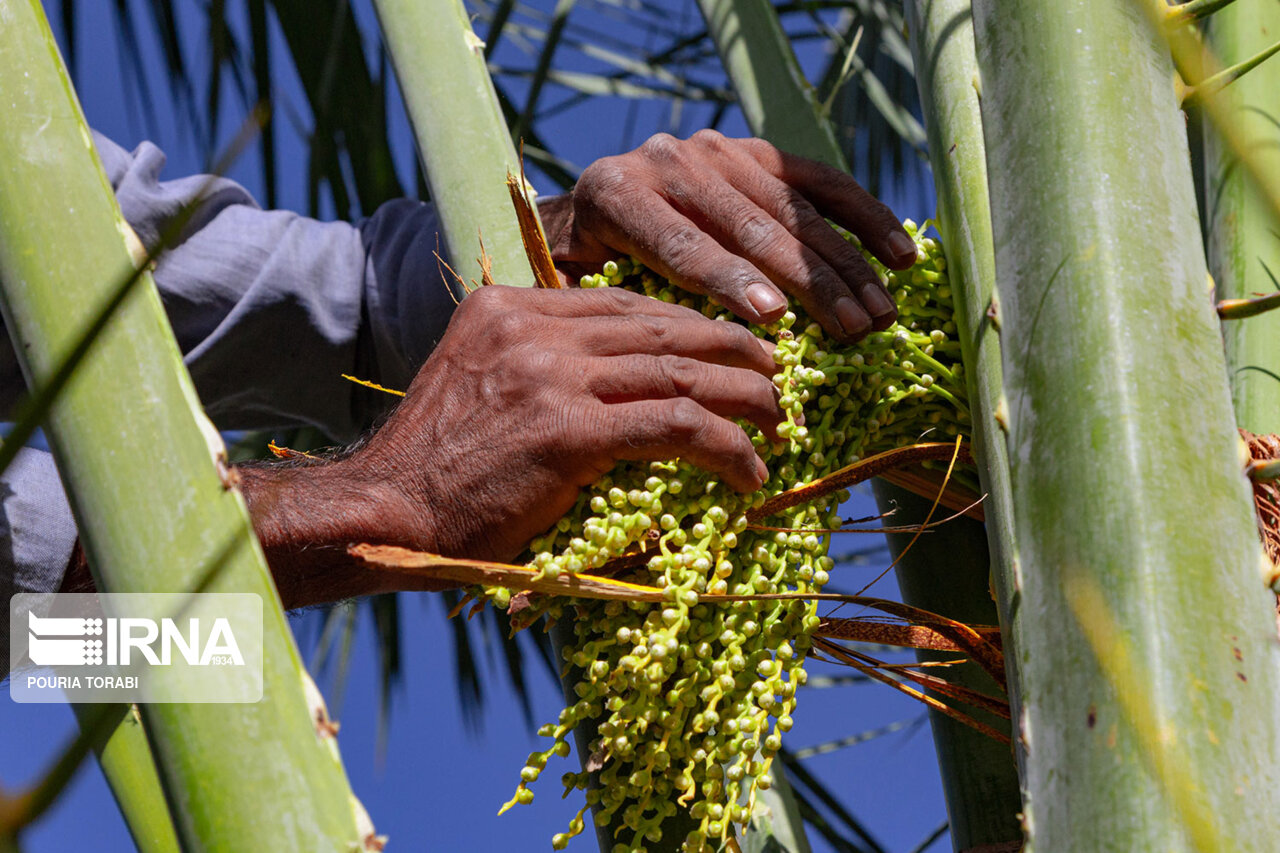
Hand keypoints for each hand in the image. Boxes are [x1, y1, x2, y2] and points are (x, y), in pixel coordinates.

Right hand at [239, 285, 781, 602]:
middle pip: (663, 328)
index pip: (626, 305)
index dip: (690, 328)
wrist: (383, 512)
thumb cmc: (435, 472)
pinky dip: (726, 449)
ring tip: (779, 425)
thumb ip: (541, 370)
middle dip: (732, 354)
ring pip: (680, 373)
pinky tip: (751, 474)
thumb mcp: (480, 390)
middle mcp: (532, 326)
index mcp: (509, 307)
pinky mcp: (568, 429)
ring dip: (745, 400)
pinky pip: (675, 428)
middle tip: (776, 381)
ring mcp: (549, 373)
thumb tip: (618, 392)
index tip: (729, 354)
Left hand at [540, 130, 916, 341]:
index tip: (775, 319)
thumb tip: (691, 369)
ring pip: (794, 211)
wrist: (587, 206)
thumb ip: (626, 316)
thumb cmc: (588, 271)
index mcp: (616, 197)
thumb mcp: (586, 292)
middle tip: (853, 331)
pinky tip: (901, 257)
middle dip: (808, 283)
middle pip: (751, 228)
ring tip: (881, 314)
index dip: (730, 281)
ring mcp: (719, 150)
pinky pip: (822, 184)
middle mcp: (670, 161)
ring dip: (846, 266)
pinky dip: (866, 220)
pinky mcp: (758, 151)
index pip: (684, 245)